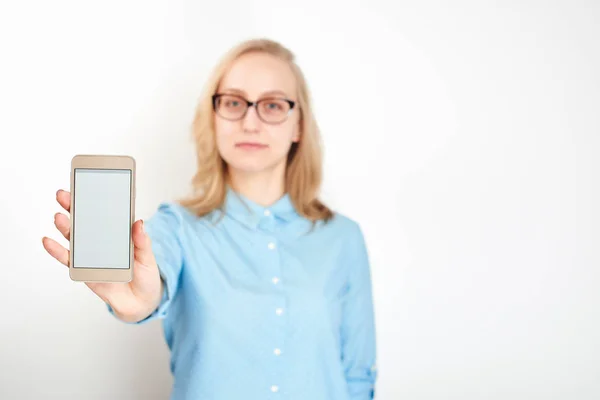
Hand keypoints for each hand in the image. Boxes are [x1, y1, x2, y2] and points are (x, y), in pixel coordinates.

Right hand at [42, 189, 162, 322]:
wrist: (141, 303)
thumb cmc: (146, 276)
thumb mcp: (148, 257)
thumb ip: (142, 241)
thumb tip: (138, 222)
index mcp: (118, 234)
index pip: (105, 213)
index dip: (95, 199)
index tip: (86, 184)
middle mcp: (102, 241)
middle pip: (85, 221)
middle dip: (74, 207)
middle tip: (64, 194)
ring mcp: (92, 255)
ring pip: (75, 238)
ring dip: (65, 227)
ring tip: (59, 217)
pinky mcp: (85, 271)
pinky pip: (69, 260)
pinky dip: (57, 251)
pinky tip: (48, 241)